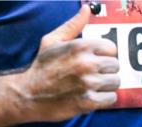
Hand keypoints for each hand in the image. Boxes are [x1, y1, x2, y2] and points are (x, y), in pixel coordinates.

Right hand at [15, 5, 119, 122]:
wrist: (26, 95)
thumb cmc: (40, 68)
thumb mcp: (52, 41)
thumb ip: (72, 26)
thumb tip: (86, 10)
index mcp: (81, 47)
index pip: (111, 48)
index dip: (104, 55)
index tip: (94, 61)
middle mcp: (87, 64)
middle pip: (115, 66)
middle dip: (106, 70)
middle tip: (93, 75)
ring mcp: (88, 84)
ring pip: (115, 82)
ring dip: (106, 85)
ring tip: (92, 87)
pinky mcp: (87, 102)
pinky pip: (110, 98)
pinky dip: (103, 99)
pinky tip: (92, 97)